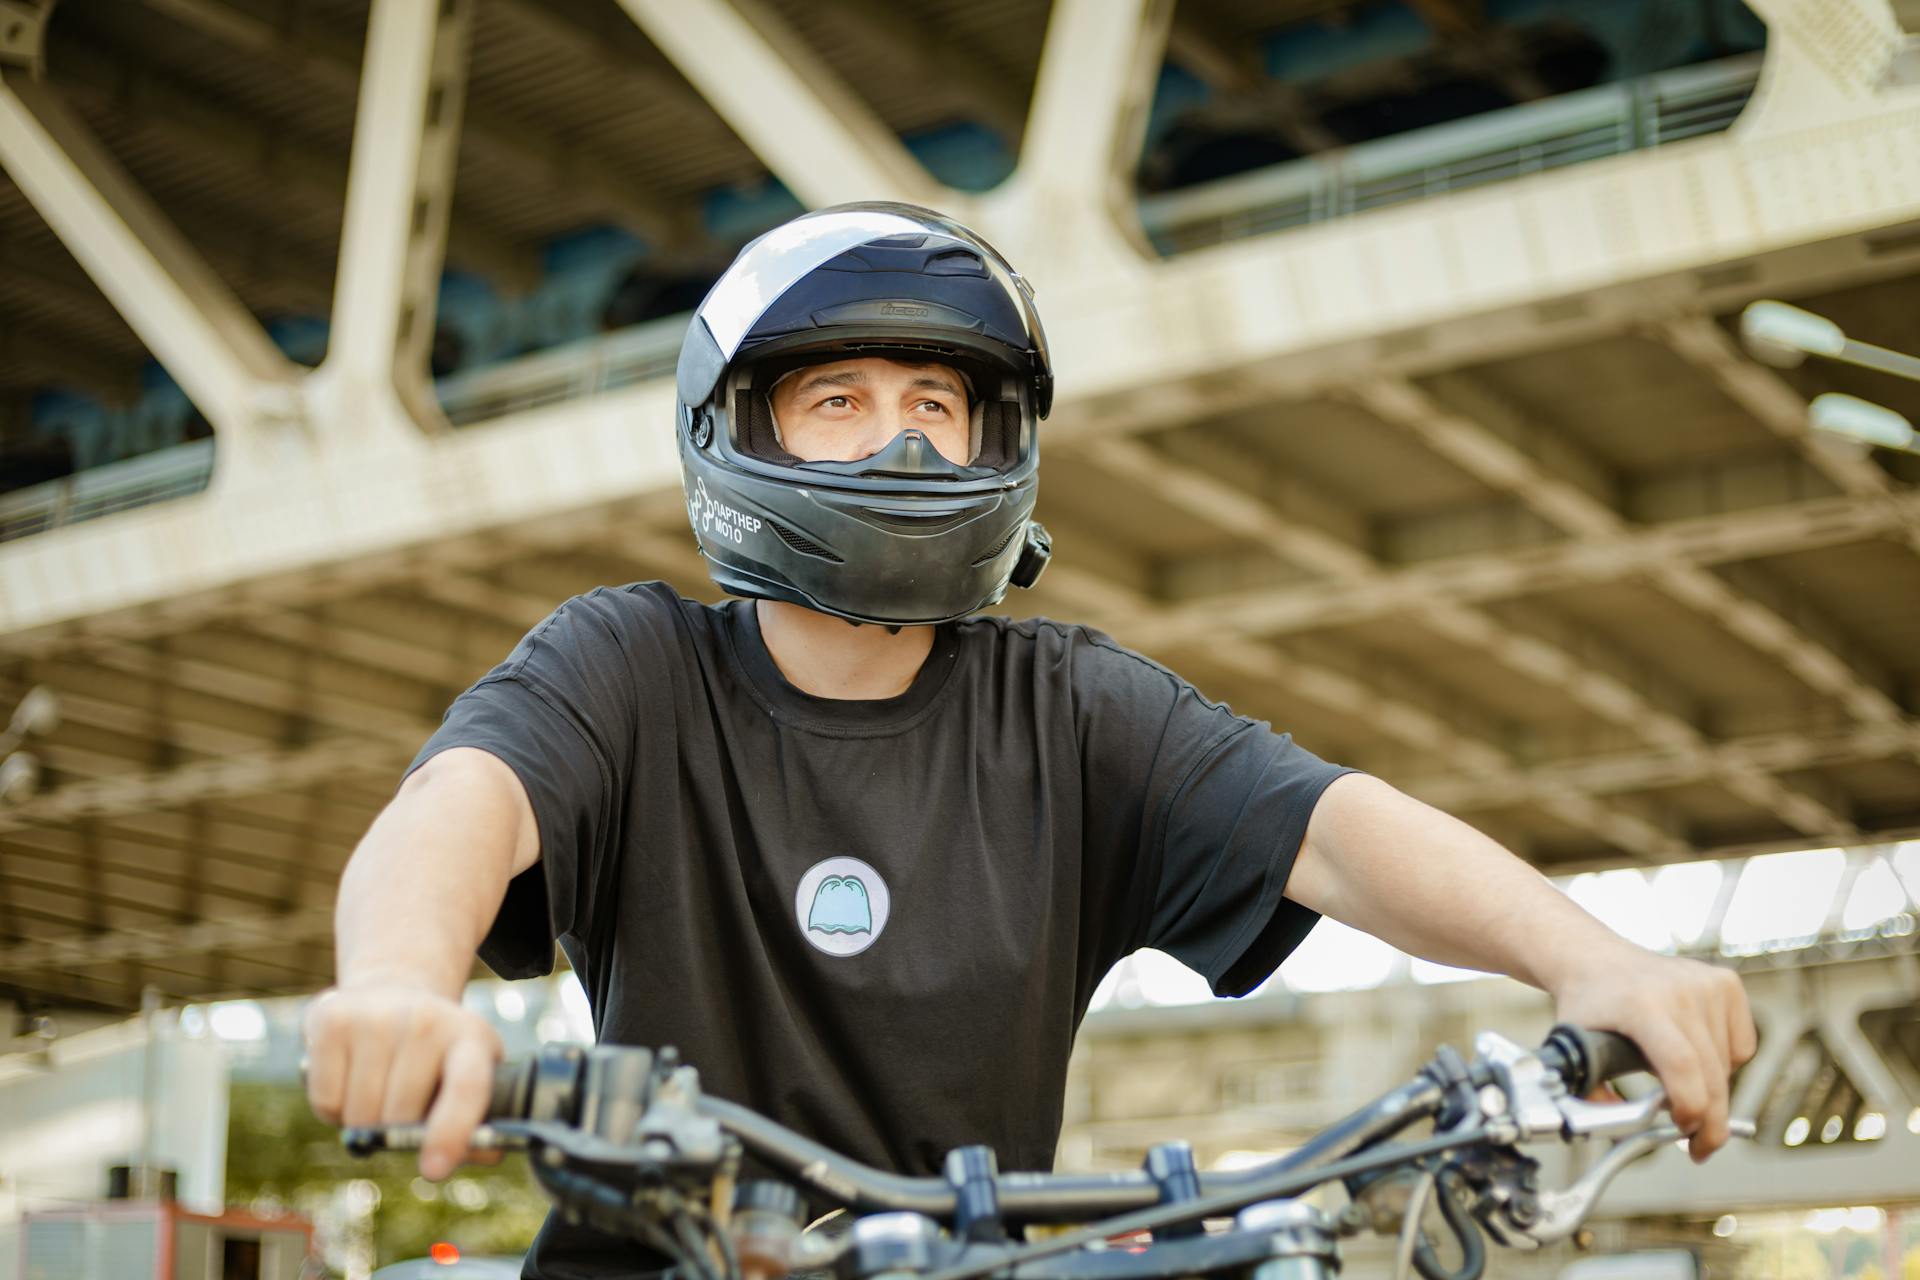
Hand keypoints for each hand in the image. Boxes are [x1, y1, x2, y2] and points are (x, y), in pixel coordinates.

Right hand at [302, 981, 503, 1179]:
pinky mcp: (333, 1020)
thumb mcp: (472, 1075)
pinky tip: (349, 1080)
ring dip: (363, 1125)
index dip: (451, 1132)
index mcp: (472, 1038)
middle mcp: (426, 1020)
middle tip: (402, 1112)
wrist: (394, 994)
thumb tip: (484, 1153)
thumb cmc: (437, 1055)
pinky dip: (333, 1111)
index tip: (433, 1170)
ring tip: (378, 1091)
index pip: (467, 1087)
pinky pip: (325, 1102)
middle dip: (395, 1134)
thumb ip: (479, 1124)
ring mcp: (377, 1016)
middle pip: (399, 1116)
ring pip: (359, 1115)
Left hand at [1549, 949, 1756, 1161]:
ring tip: (1677, 1084)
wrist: (1597, 960)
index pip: (1681, 1063)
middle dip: (1709, 1121)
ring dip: (1711, 1090)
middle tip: (1699, 1147)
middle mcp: (1678, 990)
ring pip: (1728, 1066)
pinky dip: (1725, 1064)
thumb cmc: (1587, 1007)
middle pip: (1711, 1073)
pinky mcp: (1726, 982)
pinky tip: (1695, 1055)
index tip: (1684, 1133)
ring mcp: (1707, 983)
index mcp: (1640, 1004)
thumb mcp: (1573, 1048)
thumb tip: (1624, 1129)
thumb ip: (1592, 1095)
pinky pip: (1742, 1046)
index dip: (1690, 1106)